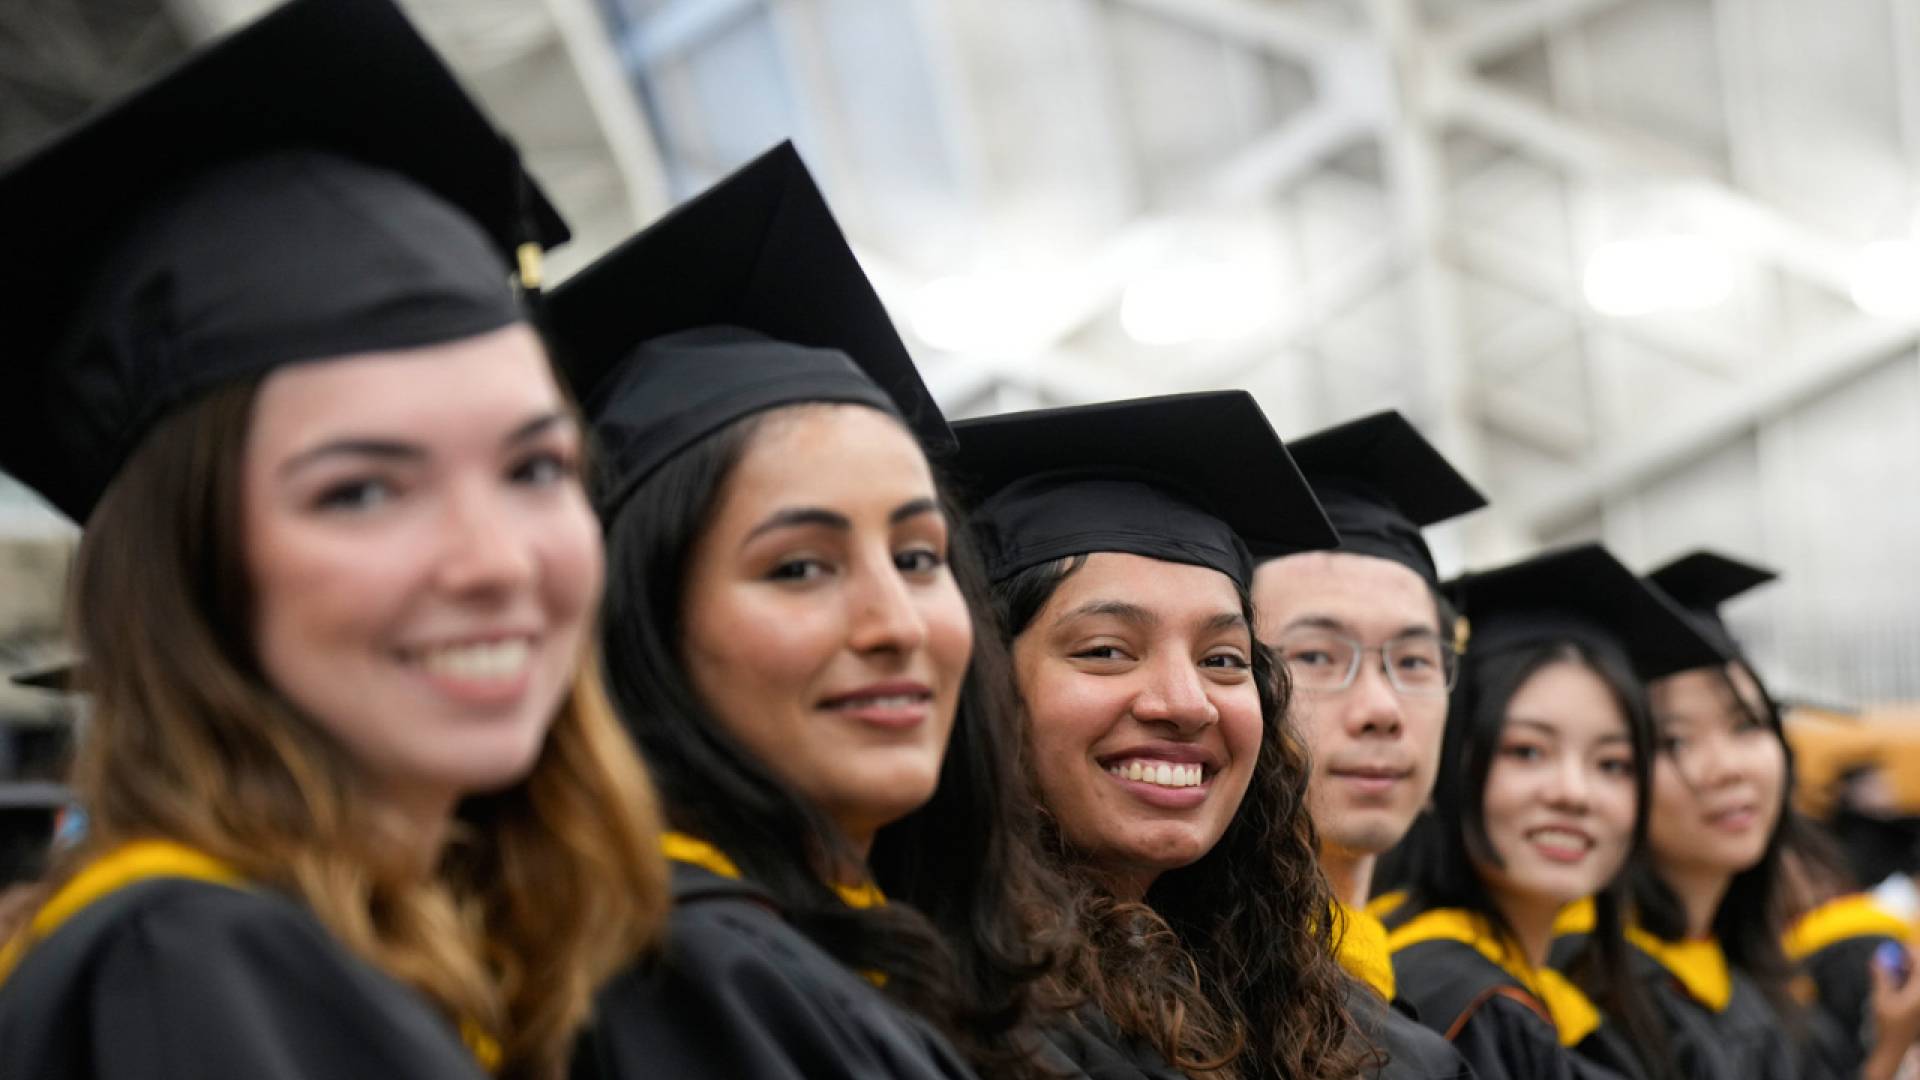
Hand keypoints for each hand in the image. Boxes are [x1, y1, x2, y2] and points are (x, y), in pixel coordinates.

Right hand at [1864, 947, 1919, 1079]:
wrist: (1896, 1047)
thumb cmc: (1888, 1025)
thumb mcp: (1881, 999)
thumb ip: (1882, 977)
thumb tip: (1879, 958)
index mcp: (1919, 992)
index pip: (1918, 963)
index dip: (1907, 951)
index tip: (1893, 948)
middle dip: (1908, 960)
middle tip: (1891, 959)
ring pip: (1918, 977)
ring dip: (1908, 970)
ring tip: (1892, 971)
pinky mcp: (1919, 1005)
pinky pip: (1916, 985)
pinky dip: (1910, 980)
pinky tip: (1898, 983)